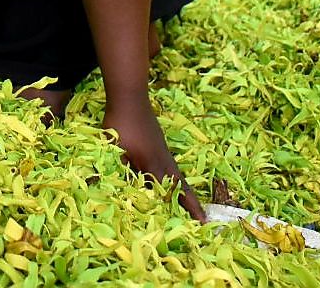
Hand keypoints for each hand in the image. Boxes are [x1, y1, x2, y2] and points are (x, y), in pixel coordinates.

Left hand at [102, 93, 205, 221]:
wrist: (129, 96)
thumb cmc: (121, 123)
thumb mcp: (115, 150)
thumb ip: (120, 170)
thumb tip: (122, 188)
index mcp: (153, 164)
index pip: (171, 192)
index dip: (184, 208)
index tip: (201, 222)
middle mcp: (163, 158)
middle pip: (181, 185)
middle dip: (191, 202)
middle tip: (204, 218)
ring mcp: (162, 149)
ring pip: (177, 174)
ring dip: (184, 190)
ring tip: (190, 204)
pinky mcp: (159, 142)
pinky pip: (170, 164)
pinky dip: (174, 177)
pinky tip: (170, 179)